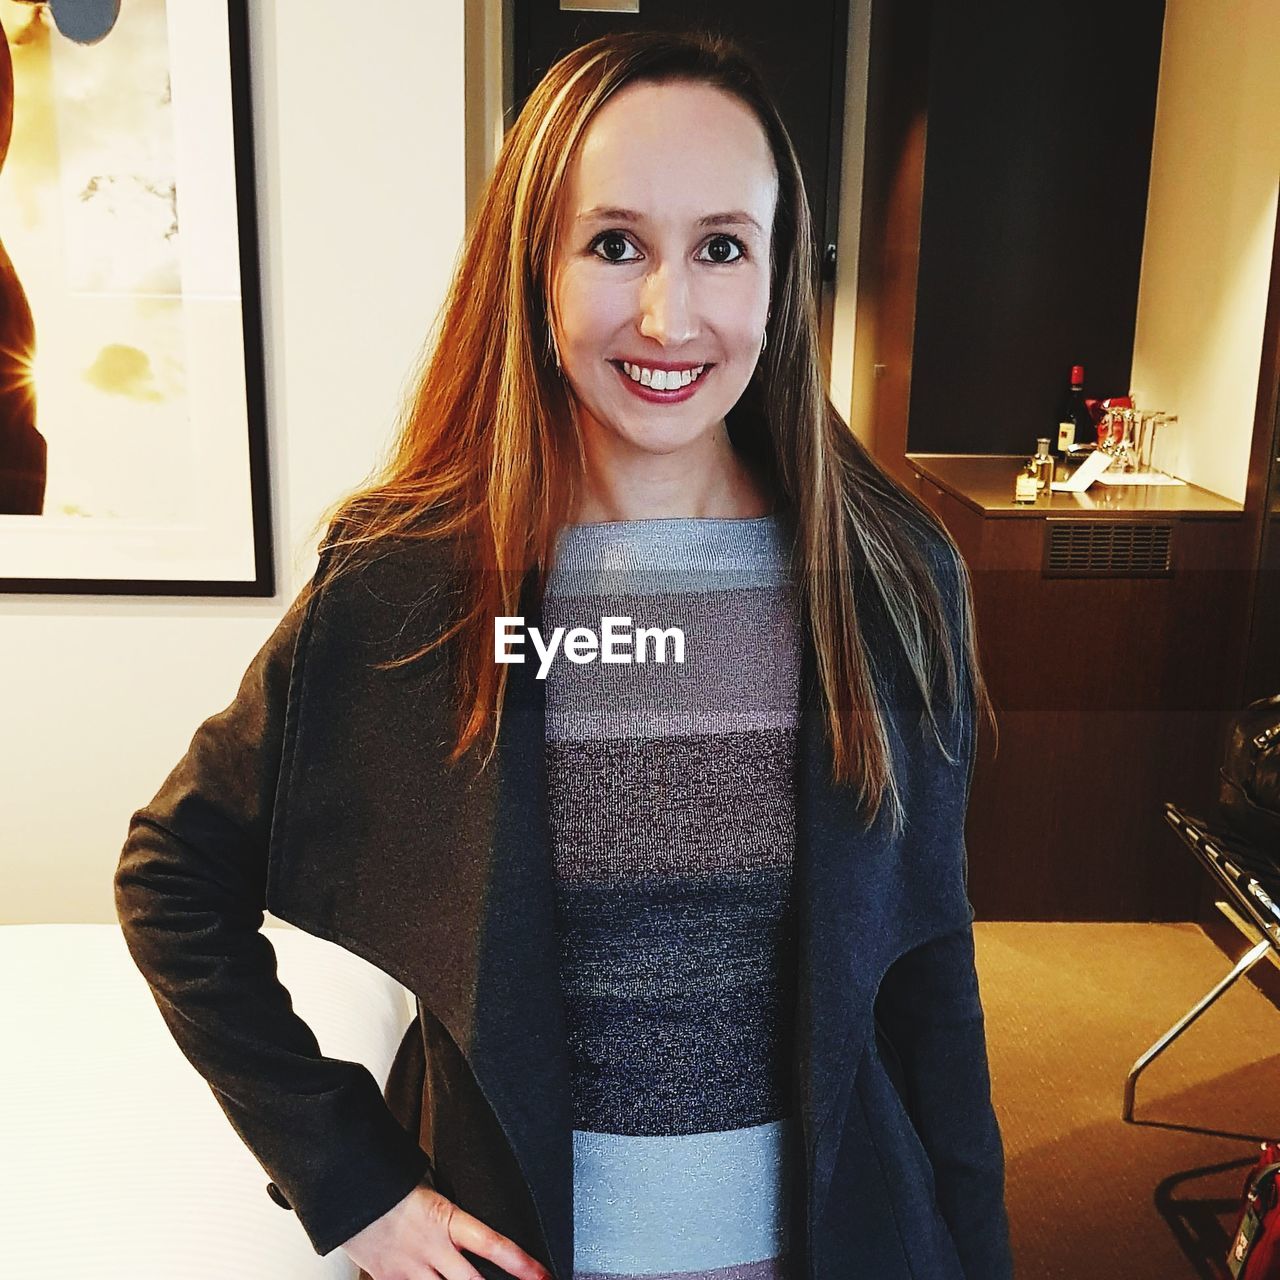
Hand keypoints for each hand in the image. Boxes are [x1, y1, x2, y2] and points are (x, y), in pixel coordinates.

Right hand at [340, 1182, 551, 1279]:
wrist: (344, 1187)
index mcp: (445, 1219)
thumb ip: (451, 1208)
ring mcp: (408, 1269)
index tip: (544, 1276)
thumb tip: (471, 1221)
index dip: (522, 1264)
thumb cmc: (387, 1180)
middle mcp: (430, 1249)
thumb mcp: (429, 1184)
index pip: (493, 1245)